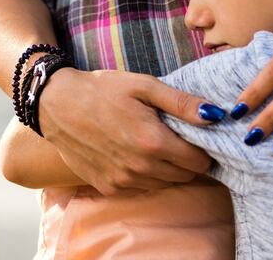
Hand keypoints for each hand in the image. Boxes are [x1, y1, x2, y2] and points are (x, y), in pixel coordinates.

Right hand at [38, 68, 220, 195]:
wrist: (56, 104)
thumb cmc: (102, 89)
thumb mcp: (144, 86)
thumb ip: (182, 103)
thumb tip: (216, 116)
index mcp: (153, 142)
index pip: (199, 161)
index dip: (204, 149)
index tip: (198, 136)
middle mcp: (140, 167)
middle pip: (185, 175)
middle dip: (188, 158)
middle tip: (177, 137)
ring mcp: (123, 180)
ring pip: (165, 183)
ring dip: (167, 168)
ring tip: (154, 143)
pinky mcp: (108, 186)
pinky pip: (141, 187)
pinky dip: (145, 174)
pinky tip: (133, 152)